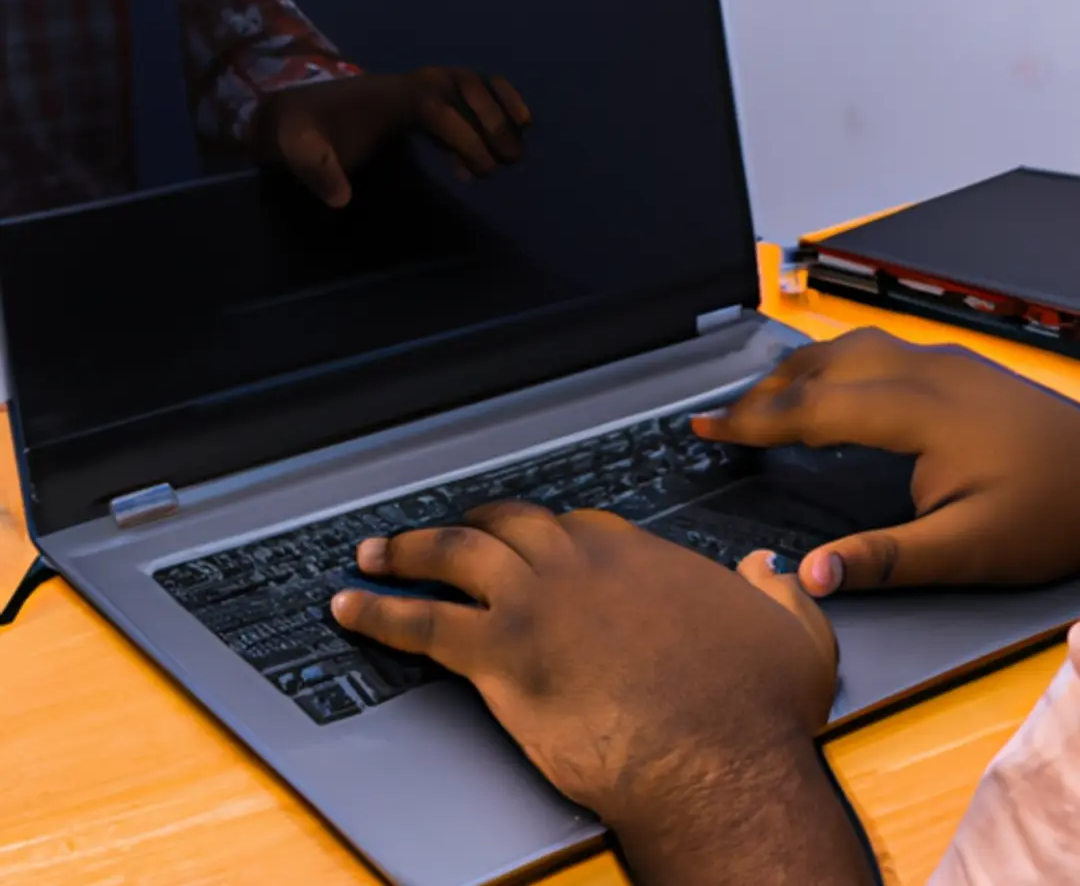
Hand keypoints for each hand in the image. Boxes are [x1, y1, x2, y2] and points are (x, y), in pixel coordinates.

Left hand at [261, 67, 530, 206]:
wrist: (298, 112)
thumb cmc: (305, 133)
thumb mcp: (299, 151)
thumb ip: (317, 170)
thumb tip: (340, 199)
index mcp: (389, 94)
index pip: (438, 106)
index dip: (464, 134)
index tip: (479, 170)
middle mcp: (412, 82)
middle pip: (465, 87)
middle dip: (493, 121)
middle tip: (510, 161)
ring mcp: (421, 84)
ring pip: (474, 83)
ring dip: (501, 109)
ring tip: (517, 149)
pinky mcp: (426, 94)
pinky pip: (472, 87)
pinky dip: (499, 98)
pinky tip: (518, 123)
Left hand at [330, 503, 835, 827]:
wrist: (717, 762)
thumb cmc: (752, 708)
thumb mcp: (793, 633)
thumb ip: (780, 592)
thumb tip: (771, 570)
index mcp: (635, 555)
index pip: (576, 524)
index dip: (548, 532)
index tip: (534, 540)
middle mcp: (579, 565)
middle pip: (505, 525)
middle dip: (470, 524)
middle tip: (444, 530)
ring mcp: (536, 604)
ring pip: (453, 557)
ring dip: (408, 550)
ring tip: (374, 551)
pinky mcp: (502, 656)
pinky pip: (421, 624)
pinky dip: (378, 613)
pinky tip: (350, 609)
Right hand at [692, 328, 1079, 596]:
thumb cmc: (1050, 514)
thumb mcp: (970, 551)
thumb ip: (884, 560)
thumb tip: (808, 577)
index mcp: (920, 412)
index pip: (813, 409)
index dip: (752, 421)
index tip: (706, 428)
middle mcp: (925, 372)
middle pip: (821, 366)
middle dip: (763, 391)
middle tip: (723, 421)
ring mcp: (941, 361)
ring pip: (846, 347)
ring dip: (795, 370)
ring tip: (761, 399)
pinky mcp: (954, 364)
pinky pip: (872, 348)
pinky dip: (829, 364)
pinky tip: (826, 384)